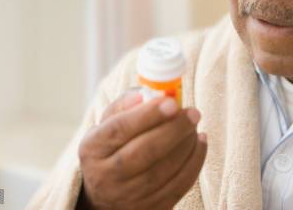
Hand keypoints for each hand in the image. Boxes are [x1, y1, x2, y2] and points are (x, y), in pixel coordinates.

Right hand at [77, 91, 206, 209]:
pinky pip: (178, 186)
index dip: (148, 115)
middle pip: (144, 152)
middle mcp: (105, 176)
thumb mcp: (109, 123)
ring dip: (186, 144)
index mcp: (92, 149)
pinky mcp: (149, 209)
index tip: (172, 102)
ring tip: (194, 125)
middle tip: (193, 112)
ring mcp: (126, 198)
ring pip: (164, 171)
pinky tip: (199, 142)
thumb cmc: (113, 146)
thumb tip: (147, 94)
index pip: (119, 129)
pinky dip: (194, 162)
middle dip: (174, 129)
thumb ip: (127, 104)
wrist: (106, 194)